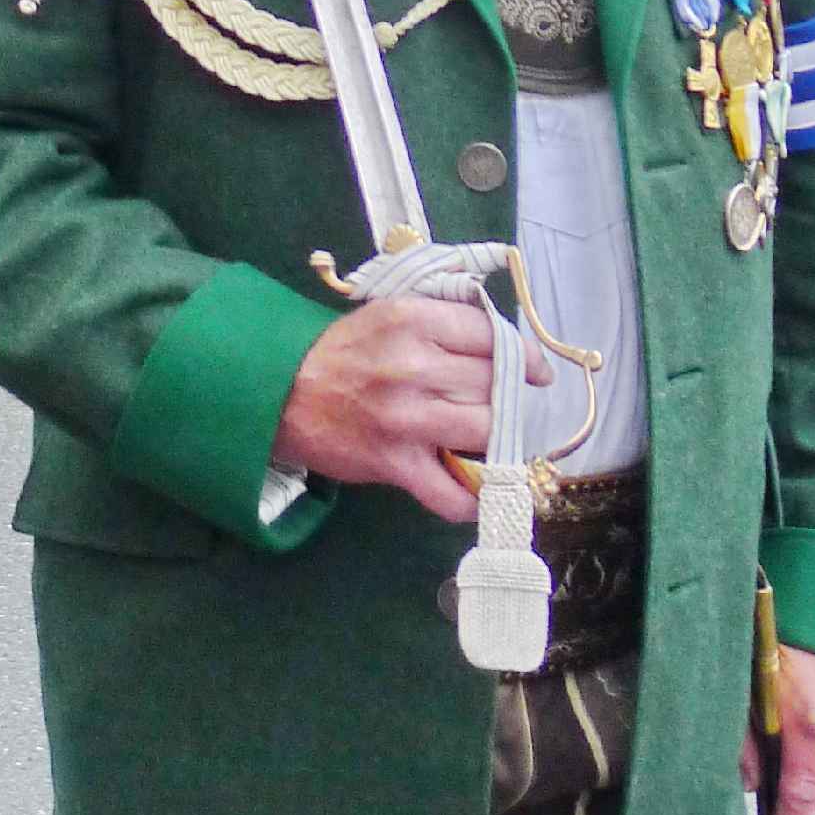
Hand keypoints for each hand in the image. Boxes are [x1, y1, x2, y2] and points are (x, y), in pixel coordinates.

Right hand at [273, 297, 549, 523]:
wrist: (280, 391)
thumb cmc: (342, 351)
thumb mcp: (388, 314)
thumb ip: (441, 322)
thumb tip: (501, 342)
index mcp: (413, 321)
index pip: (490, 335)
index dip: (523, 355)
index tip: (534, 372)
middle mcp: (413, 366)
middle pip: (494, 384)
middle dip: (505, 397)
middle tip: (501, 405)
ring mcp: (405, 418)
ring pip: (485, 431)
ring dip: (494, 440)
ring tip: (487, 440)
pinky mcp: (394, 463)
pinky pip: (451, 494)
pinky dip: (471, 500)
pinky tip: (476, 494)